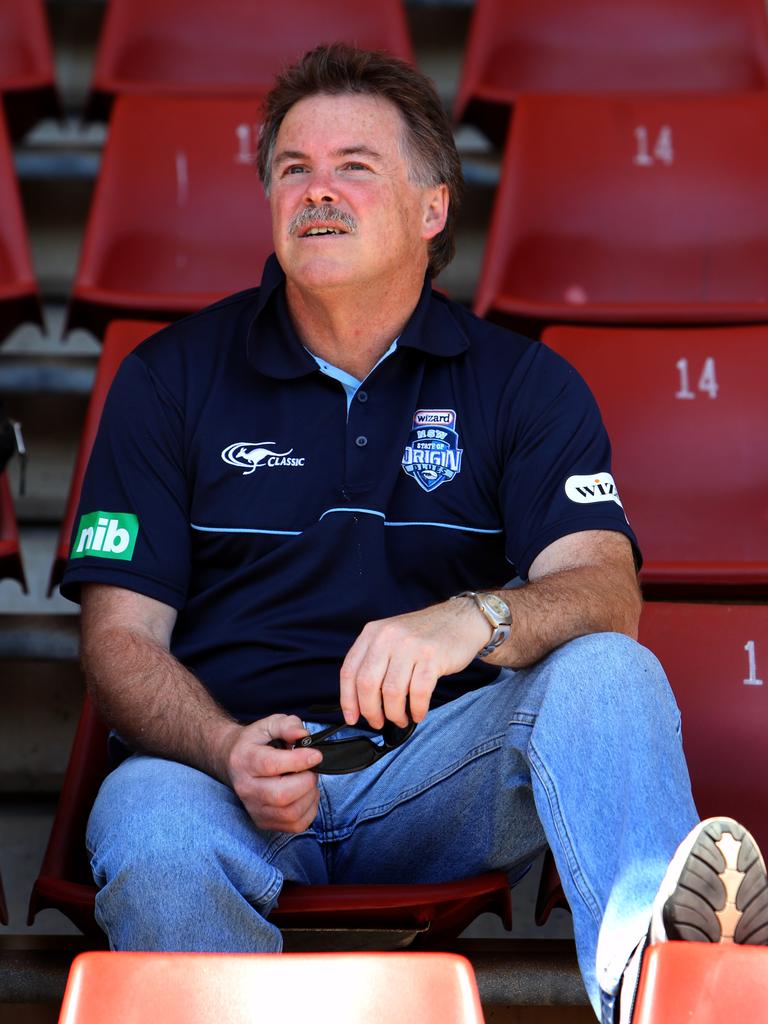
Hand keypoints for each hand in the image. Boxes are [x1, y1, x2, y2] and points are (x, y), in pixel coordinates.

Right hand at [221, 714, 322, 832]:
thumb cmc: (255, 743)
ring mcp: (254, 808)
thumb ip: (287, 725)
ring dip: (309, 796)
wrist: (234, 762)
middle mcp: (246, 788)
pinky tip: (305, 794)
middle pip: (282, 795)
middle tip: (310, 768)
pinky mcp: (263, 822)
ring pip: (290, 813)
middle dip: (306, 780)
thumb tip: (303, 735)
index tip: (316, 755)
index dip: (299, 760)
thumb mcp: (269, 724)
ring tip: (307, 780)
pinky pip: (295, 825)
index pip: (271, 765)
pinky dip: (309, 810)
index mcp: (245, 760)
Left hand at [339, 599, 490, 728]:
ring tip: (401, 719)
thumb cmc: (424, 635)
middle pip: (367, 684)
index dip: (348, 700)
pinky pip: (419, 693)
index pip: (349, 671)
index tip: (352, 717)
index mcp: (372, 633)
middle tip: (378, 722)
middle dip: (371, 711)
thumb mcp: (391, 637)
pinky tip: (418, 713)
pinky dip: (417, 709)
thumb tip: (359, 700)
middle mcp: (388, 637)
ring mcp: (410, 646)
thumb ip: (374, 661)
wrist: (460, 619)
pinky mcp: (432, 657)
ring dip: (394, 714)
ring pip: (392, 692)